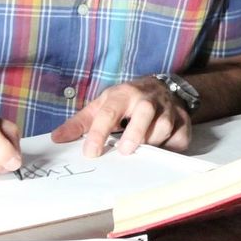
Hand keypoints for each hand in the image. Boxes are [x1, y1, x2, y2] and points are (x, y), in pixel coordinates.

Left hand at [50, 75, 191, 156]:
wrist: (162, 87)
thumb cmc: (127, 101)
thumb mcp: (102, 105)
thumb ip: (80, 123)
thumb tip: (57, 138)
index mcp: (124, 94)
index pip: (109, 112)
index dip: (98, 132)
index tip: (90, 152)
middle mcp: (147, 99)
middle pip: (144, 113)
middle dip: (135, 133)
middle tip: (125, 151)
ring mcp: (168, 109)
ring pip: (163, 128)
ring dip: (152, 142)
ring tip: (142, 149)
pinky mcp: (184, 121)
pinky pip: (180, 138)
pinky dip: (172, 146)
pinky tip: (162, 148)